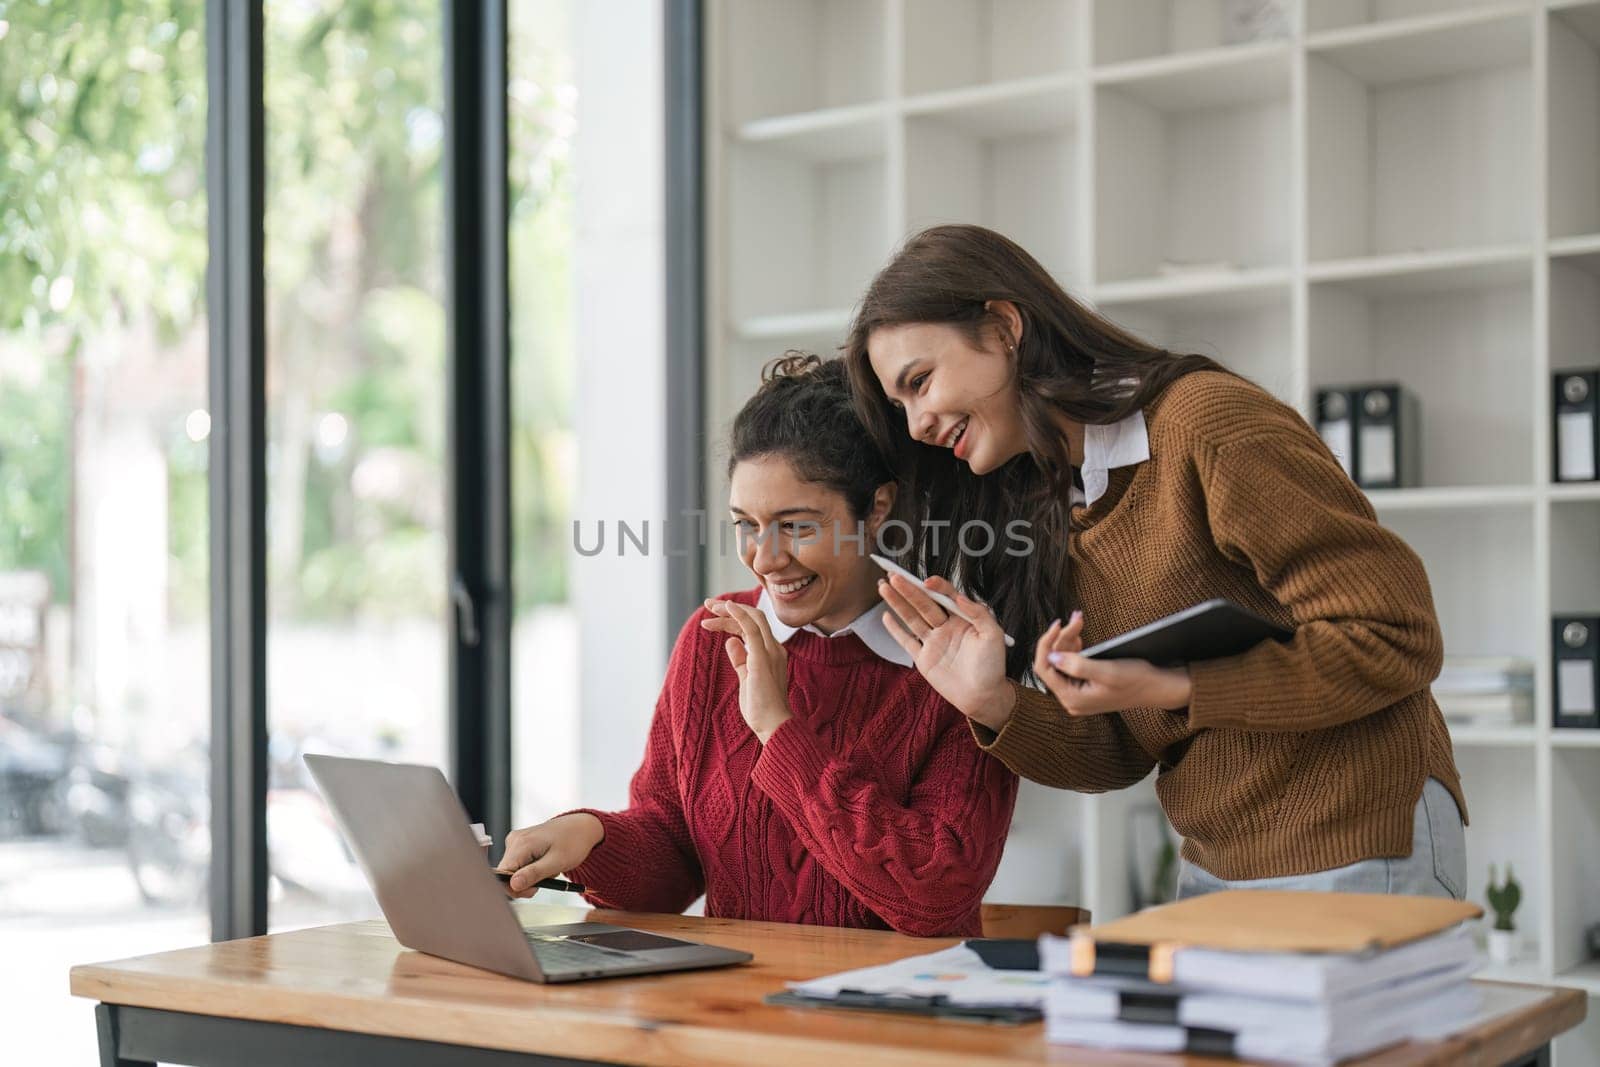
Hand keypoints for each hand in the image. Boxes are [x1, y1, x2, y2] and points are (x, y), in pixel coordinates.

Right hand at [497, 813, 603, 896]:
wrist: (581, 828)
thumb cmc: (573, 842)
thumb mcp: (557, 862)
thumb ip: (534, 874)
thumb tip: (513, 885)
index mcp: (521, 844)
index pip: (502, 874)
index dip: (514, 888)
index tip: (532, 890)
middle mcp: (514, 840)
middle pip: (506, 874)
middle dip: (525, 884)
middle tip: (545, 881)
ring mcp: (516, 842)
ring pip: (513, 871)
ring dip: (529, 877)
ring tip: (548, 870)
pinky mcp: (519, 845)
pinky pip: (519, 865)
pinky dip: (531, 870)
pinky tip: (543, 864)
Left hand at [699, 599, 792, 742]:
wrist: (774, 726)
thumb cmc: (761, 709)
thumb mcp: (746, 680)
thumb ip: (740, 660)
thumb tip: (730, 642)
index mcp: (771, 654)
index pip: (752, 627)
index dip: (732, 618)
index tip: (713, 616)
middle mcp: (774, 649)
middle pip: (753, 617)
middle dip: (729, 608)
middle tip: (708, 604)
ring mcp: (770, 652)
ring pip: (752, 619)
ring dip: (729, 610)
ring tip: (709, 607)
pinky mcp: (762, 659)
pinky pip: (752, 629)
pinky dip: (739, 615)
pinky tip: (727, 607)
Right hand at [878, 573, 1015, 730]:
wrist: (983, 697)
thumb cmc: (992, 667)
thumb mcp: (994, 635)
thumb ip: (979, 613)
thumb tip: (960, 597)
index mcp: (962, 618)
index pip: (946, 596)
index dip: (937, 587)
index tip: (927, 582)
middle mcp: (946, 626)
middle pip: (924, 603)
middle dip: (908, 589)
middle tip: (894, 575)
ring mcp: (933, 642)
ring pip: (912, 617)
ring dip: (897, 602)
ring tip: (883, 586)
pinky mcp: (923, 658)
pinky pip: (906, 641)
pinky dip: (895, 630)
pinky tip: (886, 616)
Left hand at [1035, 612, 1191, 715]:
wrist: (1156, 687)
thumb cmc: (1136, 680)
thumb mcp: (1106, 671)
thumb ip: (1077, 666)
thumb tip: (1051, 657)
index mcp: (1072, 698)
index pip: (1045, 669)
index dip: (1047, 644)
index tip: (1057, 625)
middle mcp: (1071, 699)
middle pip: (1053, 663)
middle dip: (1062, 638)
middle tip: (1077, 618)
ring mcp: (1077, 694)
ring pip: (1062, 661)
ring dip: (1068, 640)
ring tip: (1079, 621)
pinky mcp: (1084, 686)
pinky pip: (1071, 665)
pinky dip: (1074, 649)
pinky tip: (1079, 638)